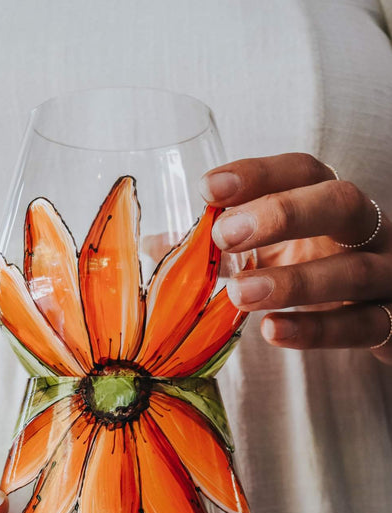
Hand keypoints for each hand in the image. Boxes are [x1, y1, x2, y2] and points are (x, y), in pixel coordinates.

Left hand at [200, 153, 391, 362]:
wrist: (376, 319)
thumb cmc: (313, 272)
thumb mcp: (270, 253)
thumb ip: (221, 249)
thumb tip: (153, 245)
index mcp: (330, 202)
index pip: (303, 171)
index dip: (259, 173)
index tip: (207, 187)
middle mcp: (366, 230)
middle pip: (340, 202)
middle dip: (283, 214)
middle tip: (225, 235)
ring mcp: (386, 274)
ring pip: (354, 270)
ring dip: (295, 281)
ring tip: (240, 293)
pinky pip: (363, 325)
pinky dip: (317, 330)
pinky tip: (272, 331)